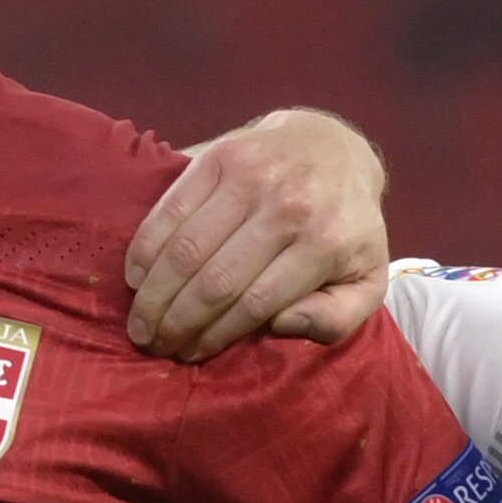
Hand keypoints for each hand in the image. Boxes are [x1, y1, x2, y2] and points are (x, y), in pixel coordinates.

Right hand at [125, 108, 391, 359]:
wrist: (332, 148)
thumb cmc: (346, 227)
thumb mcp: (366, 280)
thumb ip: (337, 316)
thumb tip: (283, 325)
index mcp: (326, 243)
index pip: (256, 303)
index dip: (215, 335)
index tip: (189, 354)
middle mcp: (289, 207)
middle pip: (217, 280)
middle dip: (176, 321)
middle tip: (152, 345)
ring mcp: (252, 177)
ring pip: (188, 247)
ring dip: (155, 292)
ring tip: (139, 321)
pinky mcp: (221, 156)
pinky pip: (172, 207)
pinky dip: (147, 246)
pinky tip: (135, 275)